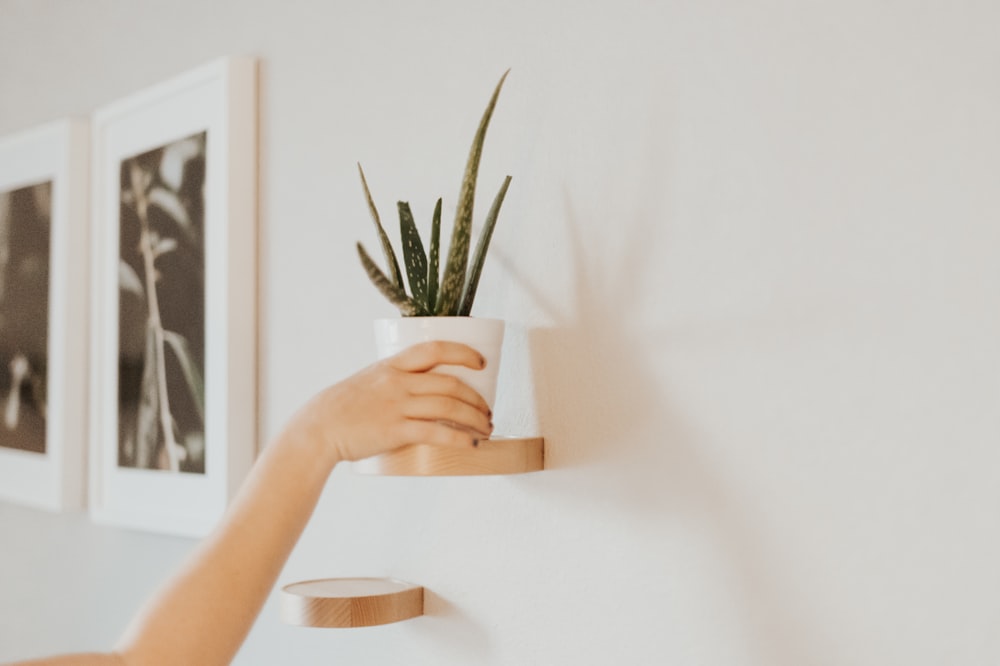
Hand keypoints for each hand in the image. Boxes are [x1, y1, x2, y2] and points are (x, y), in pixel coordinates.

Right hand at [283, 341, 493, 462]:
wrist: (319, 428)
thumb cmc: (346, 406)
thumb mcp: (371, 380)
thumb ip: (397, 380)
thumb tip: (426, 386)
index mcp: (392, 364)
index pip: (435, 349)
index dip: (463, 353)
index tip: (482, 363)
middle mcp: (397, 382)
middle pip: (450, 383)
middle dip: (477, 399)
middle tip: (488, 411)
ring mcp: (396, 406)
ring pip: (448, 407)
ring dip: (475, 419)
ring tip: (486, 428)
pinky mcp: (394, 431)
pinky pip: (436, 433)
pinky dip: (459, 439)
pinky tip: (472, 444)